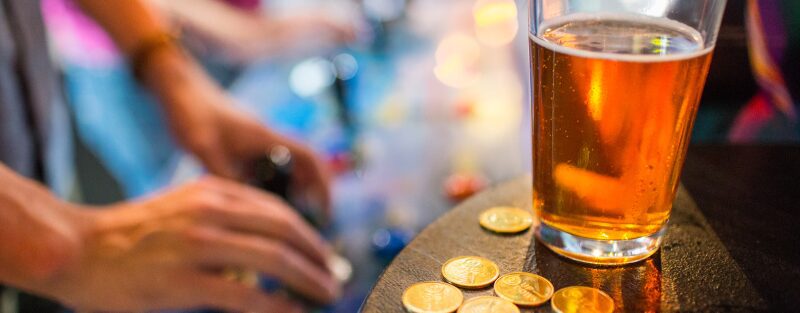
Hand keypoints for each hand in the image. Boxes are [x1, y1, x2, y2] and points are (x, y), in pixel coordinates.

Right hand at [35, 177, 338, 311]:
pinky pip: (246, 296)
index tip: (325, 255)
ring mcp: (198, 244)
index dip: (309, 235)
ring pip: (274, 260)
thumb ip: (225, 219)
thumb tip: (268, 247)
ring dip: (308, 280)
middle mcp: (211, 211)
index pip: (278, 211)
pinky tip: (296, 311)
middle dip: (318, 257)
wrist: (78, 247)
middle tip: (335, 277)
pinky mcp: (184, 280)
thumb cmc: (131, 235)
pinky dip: (278, 305)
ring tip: (326, 295)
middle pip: (285, 232)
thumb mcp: (184, 209)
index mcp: (214, 192)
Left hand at [147, 54, 331, 218]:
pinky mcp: (241, 147)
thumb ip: (223, 175)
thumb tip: (242, 211)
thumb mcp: (203, 146)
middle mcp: (267, 140)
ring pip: (284, 173)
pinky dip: (267, 192)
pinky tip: (251, 212)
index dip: (323, 187)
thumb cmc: (190, 111)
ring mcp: (255, 144)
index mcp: (267, 137)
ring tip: (279, 226)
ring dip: (287, 196)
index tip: (324, 214)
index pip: (310, 160)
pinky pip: (264, 173)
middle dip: (309, 198)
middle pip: (303, 170)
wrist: (176, 87)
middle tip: (302, 228)